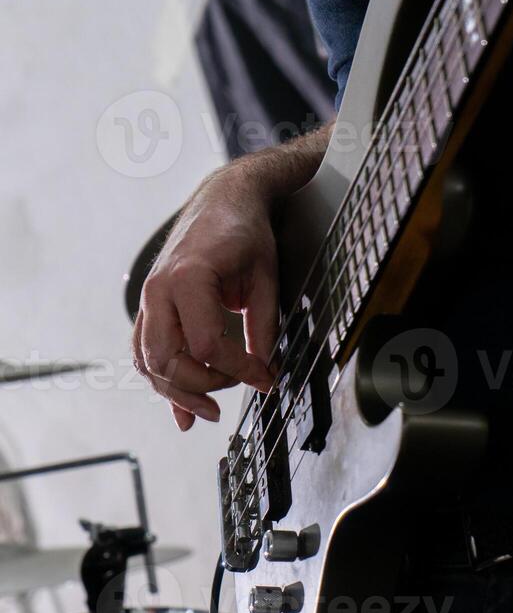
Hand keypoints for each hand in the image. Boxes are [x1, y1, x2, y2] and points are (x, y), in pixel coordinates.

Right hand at [132, 127, 331, 430]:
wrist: (223, 200)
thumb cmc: (245, 233)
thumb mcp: (265, 280)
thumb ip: (264, 329)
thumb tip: (264, 372)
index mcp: (187, 277)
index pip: (206, 345)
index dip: (239, 370)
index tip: (266, 377)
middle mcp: (158, 290)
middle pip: (166, 360)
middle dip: (202, 386)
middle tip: (238, 390)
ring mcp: (148, 300)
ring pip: (147, 362)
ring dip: (176, 393)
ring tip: (210, 411)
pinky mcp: (150, 308)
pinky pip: (145, 353)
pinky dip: (161, 382)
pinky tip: (183, 408)